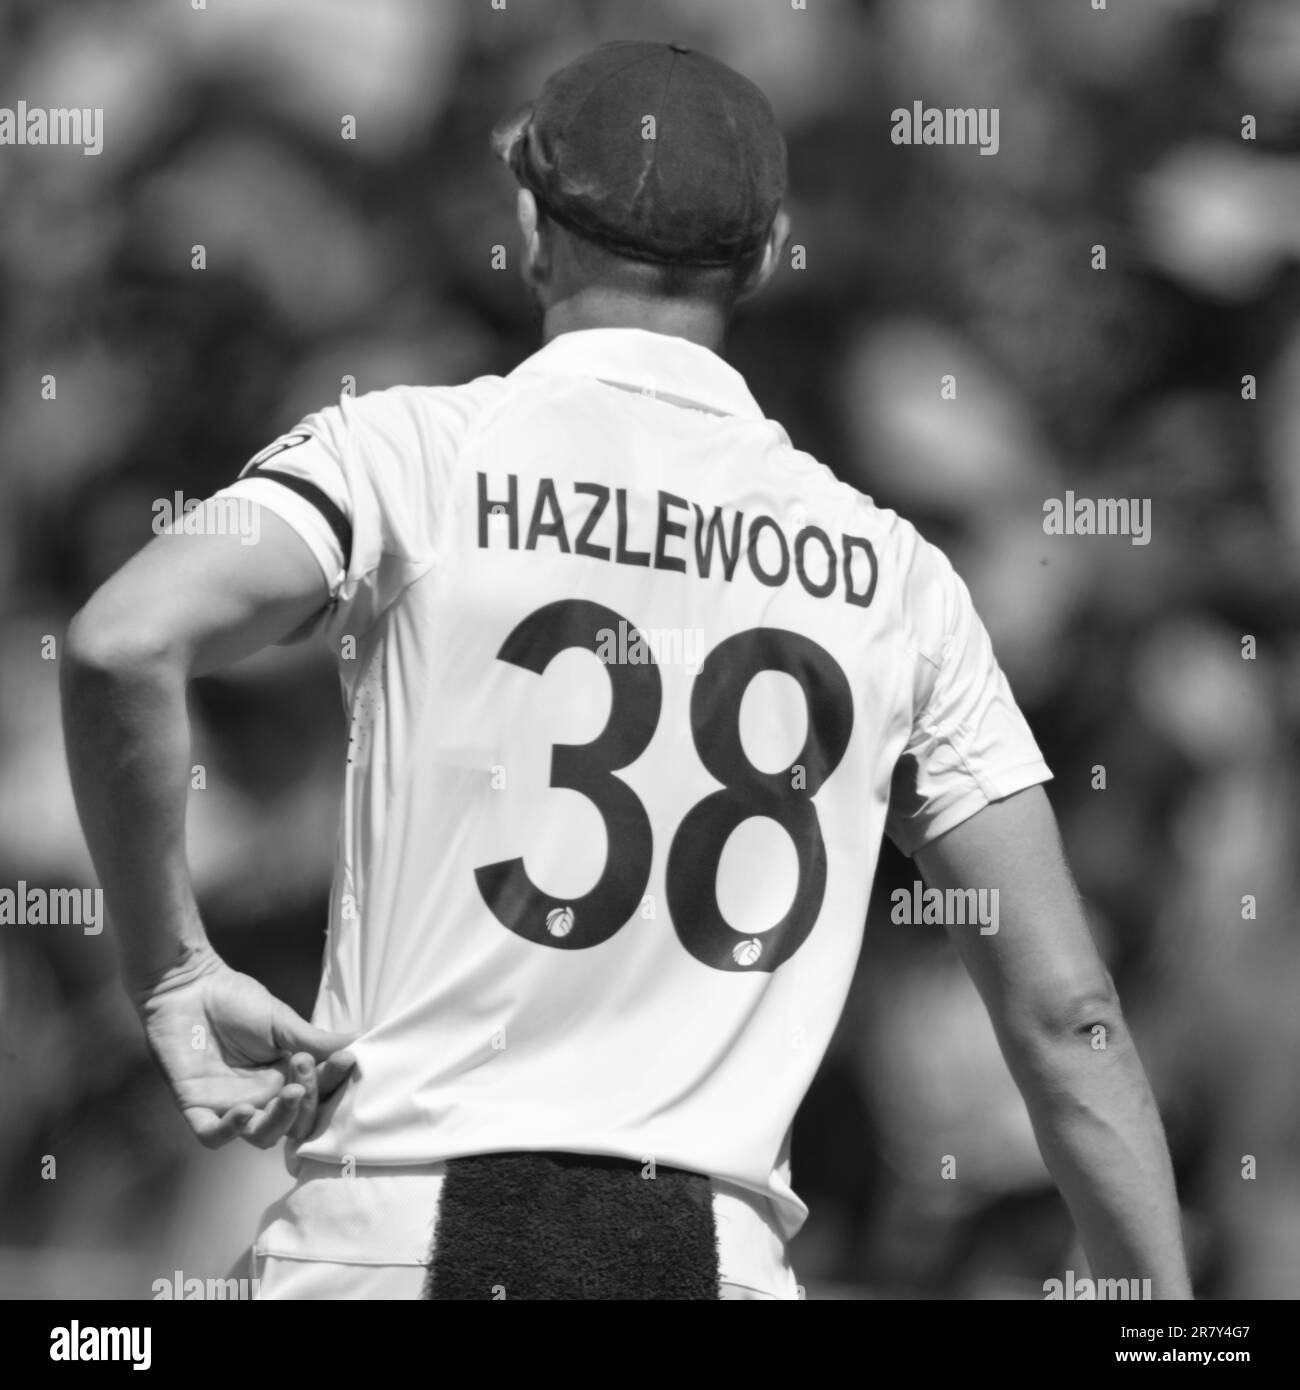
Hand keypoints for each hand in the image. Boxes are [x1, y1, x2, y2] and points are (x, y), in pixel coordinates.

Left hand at [133, 949, 357, 1149]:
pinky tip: (245, 1109)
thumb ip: (315, 1040)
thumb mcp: (282, 1021)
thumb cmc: (235, 1000)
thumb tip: (359, 1043)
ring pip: (261, 1136)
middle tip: (305, 1066)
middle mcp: (261, 1098)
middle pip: (293, 1124)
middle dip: (307, 1100)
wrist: (188, 985)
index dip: (331, 1084)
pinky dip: (230, 1130)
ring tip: (288, 1092)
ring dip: (278, 1120)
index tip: (346, 1060)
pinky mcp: (195, 1107)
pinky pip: (212, 1135)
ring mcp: (228, 1105)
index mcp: (284, 1078)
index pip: (316, 1095)